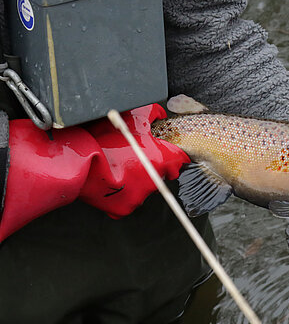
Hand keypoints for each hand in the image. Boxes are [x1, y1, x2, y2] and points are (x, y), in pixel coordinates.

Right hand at [0, 105, 188, 241]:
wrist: (75, 159)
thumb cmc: (103, 137)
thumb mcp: (132, 117)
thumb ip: (153, 114)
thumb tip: (160, 114)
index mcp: (161, 160)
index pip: (179, 161)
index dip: (171, 154)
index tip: (165, 152)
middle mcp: (154, 181)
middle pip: (160, 174)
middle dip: (150, 166)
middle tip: (131, 157)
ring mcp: (138, 198)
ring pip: (143, 189)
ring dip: (134, 181)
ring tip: (116, 168)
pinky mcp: (122, 209)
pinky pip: (126, 202)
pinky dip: (119, 194)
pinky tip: (109, 181)